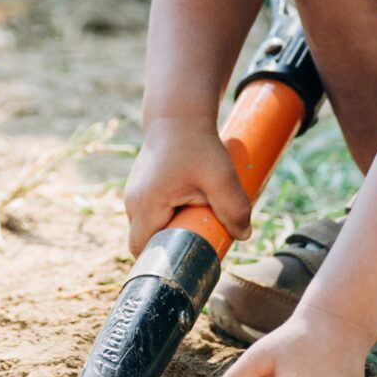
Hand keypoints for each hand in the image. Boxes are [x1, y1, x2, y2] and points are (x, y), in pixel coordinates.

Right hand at [122, 116, 251, 251]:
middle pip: (145, 242)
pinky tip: (189, 204)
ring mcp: (134, 195)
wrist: (179, 116)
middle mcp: (133, 202)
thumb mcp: (220, 176)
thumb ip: (234, 207)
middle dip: (170, 245)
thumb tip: (243, 235)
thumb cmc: (197, 144)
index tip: (185, 259)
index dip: (160, 261)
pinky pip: (151, 213)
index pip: (141, 250)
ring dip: (170, 229)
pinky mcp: (142, 189)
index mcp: (146, 205)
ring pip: (148, 227)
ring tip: (196, 216)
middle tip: (198, 237)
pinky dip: (167, 216)